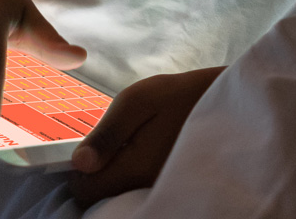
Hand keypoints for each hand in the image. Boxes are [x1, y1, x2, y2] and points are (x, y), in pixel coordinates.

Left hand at [69, 66, 225, 207]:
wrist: (218, 100)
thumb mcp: (136, 101)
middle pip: (100, 198)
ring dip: (114, 173)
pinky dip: (130, 174)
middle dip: (97, 174)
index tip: (88, 148)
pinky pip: (134, 190)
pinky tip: (141, 150)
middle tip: (112, 142)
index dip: (77, 171)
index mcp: (135, 169)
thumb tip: (79, 163)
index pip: (85, 191)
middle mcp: (145, 190)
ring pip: (117, 195)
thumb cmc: (177, 96)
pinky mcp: (166, 187)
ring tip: (130, 143)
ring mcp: (157, 191)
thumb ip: (106, 133)